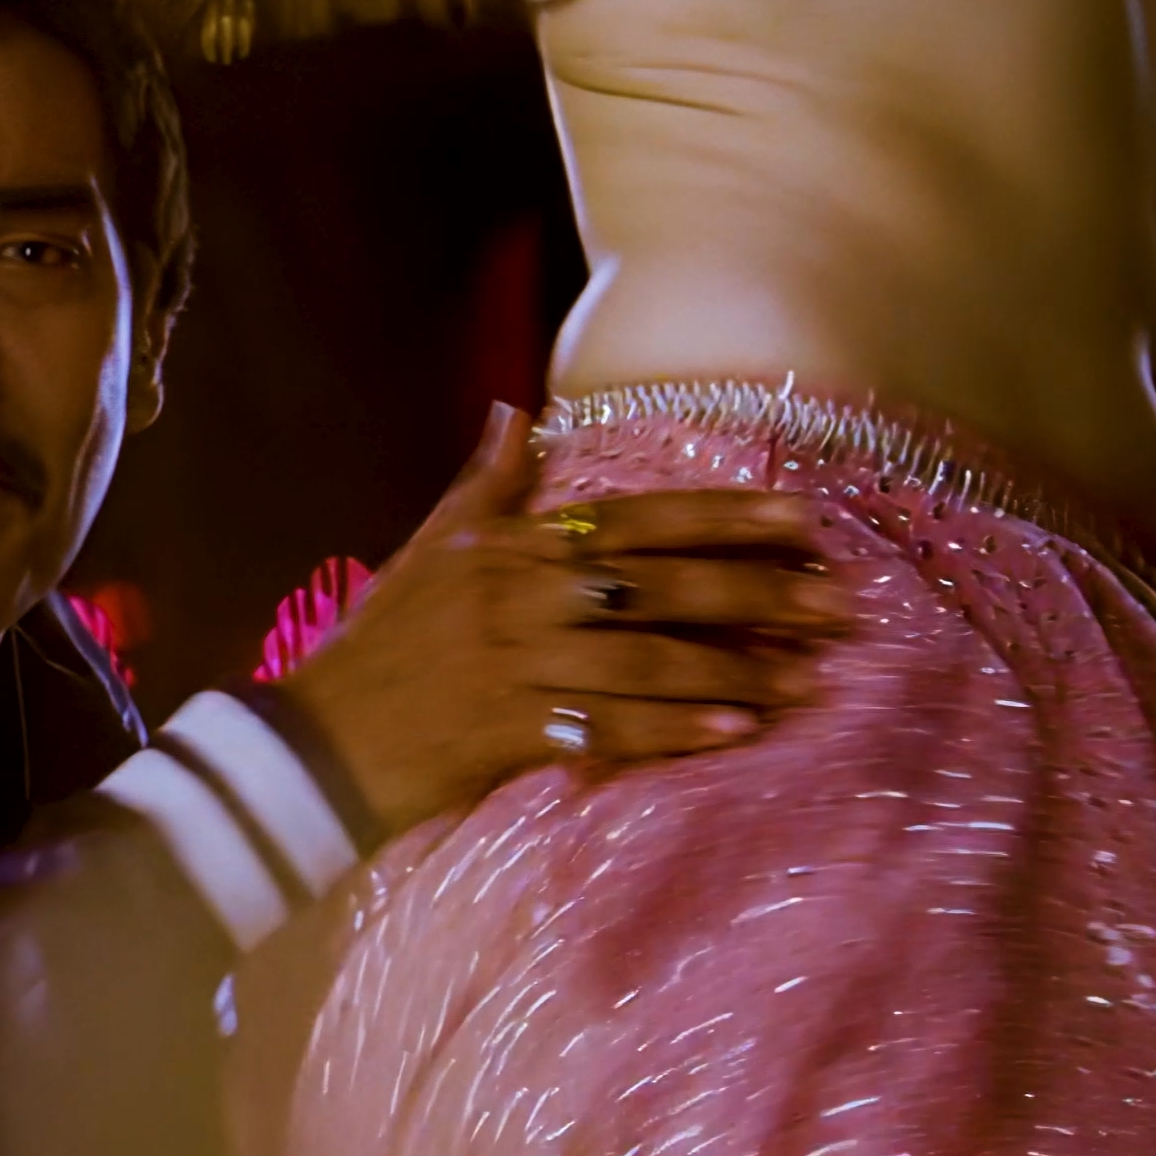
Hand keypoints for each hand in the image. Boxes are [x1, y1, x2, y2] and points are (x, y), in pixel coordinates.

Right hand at [276, 403, 848, 832]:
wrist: (314, 742)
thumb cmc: (380, 646)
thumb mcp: (429, 551)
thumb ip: (485, 487)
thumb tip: (517, 414)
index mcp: (515, 549)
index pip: (640, 522)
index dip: (725, 519)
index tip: (803, 521)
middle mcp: (525, 598)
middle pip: (664, 588)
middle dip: (760, 595)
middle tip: (840, 606)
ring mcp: (520, 664)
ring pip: (650, 661)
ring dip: (739, 671)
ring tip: (812, 680)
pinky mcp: (513, 730)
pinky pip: (610, 728)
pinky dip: (675, 730)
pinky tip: (737, 733)